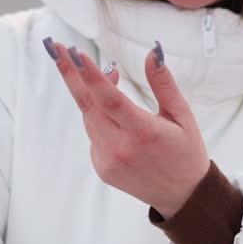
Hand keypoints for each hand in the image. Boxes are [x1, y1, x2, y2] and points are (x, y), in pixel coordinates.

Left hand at [47, 38, 209, 218]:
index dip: (90, 75)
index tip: (74, 53)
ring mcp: (108, 161)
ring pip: (89, 118)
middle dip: (71, 75)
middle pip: (88, 105)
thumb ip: (164, 84)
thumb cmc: (186, 151)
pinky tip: (118, 119)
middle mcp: (122, 149)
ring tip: (112, 77)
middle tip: (56, 48)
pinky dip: (100, 119)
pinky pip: (94, 136)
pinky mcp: (101, 169)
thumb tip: (153, 53)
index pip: (111, 100)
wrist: (182, 195)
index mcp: (144, 133)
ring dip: (93, 96)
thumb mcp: (182, 116)